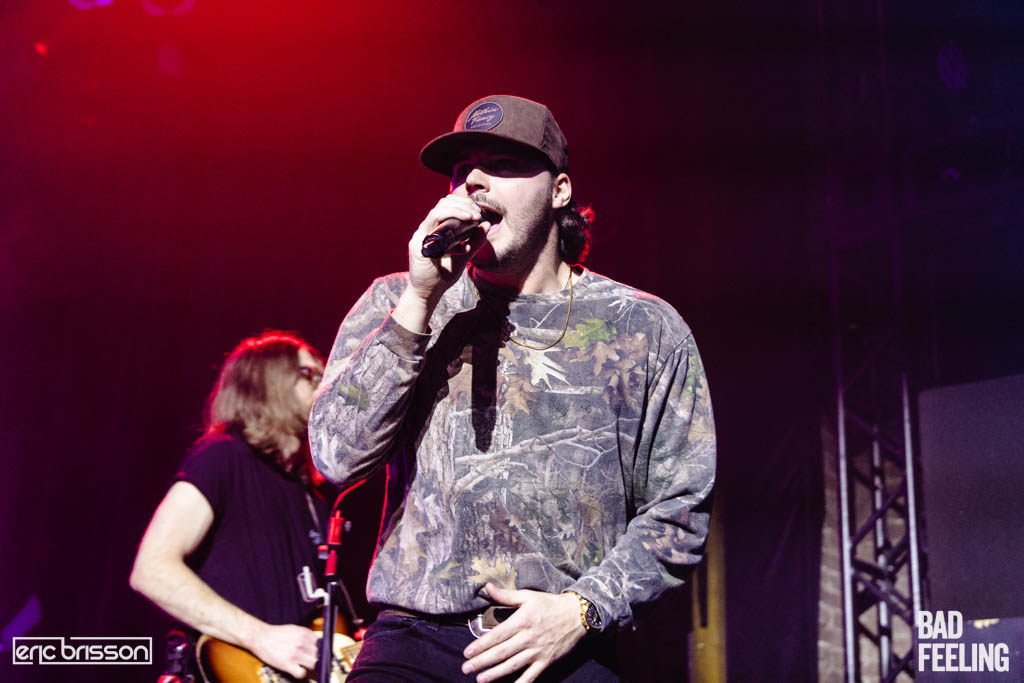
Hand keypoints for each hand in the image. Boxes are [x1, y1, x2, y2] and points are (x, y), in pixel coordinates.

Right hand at [248, 623, 318, 678]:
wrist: (260, 637)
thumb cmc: (277, 634)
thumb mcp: (295, 629)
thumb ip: (307, 636)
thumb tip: (318, 644)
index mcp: (305, 633)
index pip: (322, 644)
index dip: (323, 652)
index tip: (322, 656)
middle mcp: (302, 643)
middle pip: (320, 655)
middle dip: (318, 660)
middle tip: (314, 663)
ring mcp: (295, 654)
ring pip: (314, 665)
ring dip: (311, 668)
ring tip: (306, 667)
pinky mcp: (287, 664)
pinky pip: (302, 673)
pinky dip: (301, 674)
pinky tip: (297, 670)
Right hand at [395, 195, 489, 331]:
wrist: (429, 293)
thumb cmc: (443, 275)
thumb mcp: (464, 256)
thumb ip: (475, 241)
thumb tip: (486, 224)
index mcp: (436, 228)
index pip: (448, 205)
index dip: (464, 204)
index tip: (479, 212)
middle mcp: (427, 229)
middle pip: (442, 204)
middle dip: (462, 204)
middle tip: (477, 213)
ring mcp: (421, 235)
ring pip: (437, 211)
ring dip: (457, 211)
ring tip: (473, 217)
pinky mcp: (418, 245)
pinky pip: (433, 228)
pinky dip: (449, 229)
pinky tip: (464, 236)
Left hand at [461, 583, 586, 682]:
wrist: (578, 616)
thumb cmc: (550, 604)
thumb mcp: (528, 596)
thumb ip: (506, 595)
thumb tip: (487, 587)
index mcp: (522, 621)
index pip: (497, 635)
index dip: (481, 645)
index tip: (467, 652)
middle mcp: (528, 638)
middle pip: (501, 652)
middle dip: (482, 661)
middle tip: (466, 668)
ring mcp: (538, 651)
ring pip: (513, 665)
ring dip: (495, 673)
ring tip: (480, 679)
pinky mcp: (546, 661)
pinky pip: (532, 676)